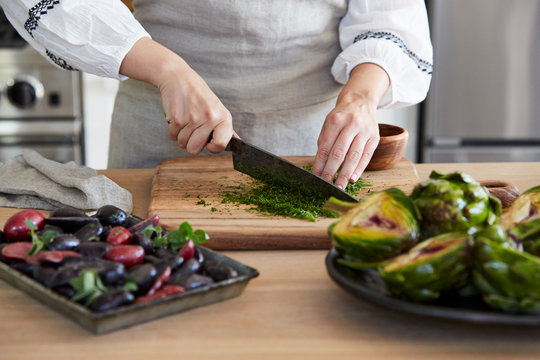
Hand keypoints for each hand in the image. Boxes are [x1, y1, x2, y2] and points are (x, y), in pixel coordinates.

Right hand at [160, 67, 232, 153]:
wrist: (179, 79)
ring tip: (186, 121)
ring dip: (181, 136)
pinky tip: (179, 117)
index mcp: (223, 117)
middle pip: (195, 149)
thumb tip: (238, 143)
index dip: (213, 148)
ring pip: (183, 144)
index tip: (208, 143)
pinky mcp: (177, 119)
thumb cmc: (200, 96)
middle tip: (193, 129)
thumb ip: (225, 128)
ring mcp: (193, 119)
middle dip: (191, 143)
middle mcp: (210, 118)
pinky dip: (173, 130)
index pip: (221, 144)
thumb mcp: (218, 108)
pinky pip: (172, 136)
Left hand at [312, 63, 389, 188]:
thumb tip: (321, 166)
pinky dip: (359, 169)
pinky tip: (353, 179)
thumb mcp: (329, 124)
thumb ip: (325, 142)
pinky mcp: (375, 137)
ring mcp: (365, 131)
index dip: (320, 164)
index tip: (316, 176)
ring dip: (345, 174)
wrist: (361, 101)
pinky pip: (366, 156)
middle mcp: (351, 124)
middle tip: (326, 185)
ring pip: (354, 157)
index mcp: (336, 120)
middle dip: (331, 171)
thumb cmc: (341, 116)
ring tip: (339, 186)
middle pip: (339, 153)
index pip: (326, 147)